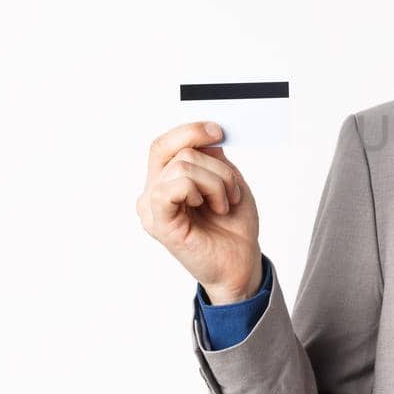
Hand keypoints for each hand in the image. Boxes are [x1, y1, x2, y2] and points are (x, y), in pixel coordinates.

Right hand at [137, 121, 261, 300]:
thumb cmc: (233, 226)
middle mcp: (153, 192)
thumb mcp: (228, 180)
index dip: (190, 130)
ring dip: (216, 182)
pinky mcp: (158, 222)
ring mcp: (152, 208)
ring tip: (224, 203)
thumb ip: (212, 157)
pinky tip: (210, 208)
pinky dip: (202, 191)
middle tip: (232, 185)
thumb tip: (204, 137)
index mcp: (166, 181)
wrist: (241, 262)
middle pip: (171, 149)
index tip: (219, 131)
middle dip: (213, 162)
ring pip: (182, 165)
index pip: (164, 144)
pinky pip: (174, 186)